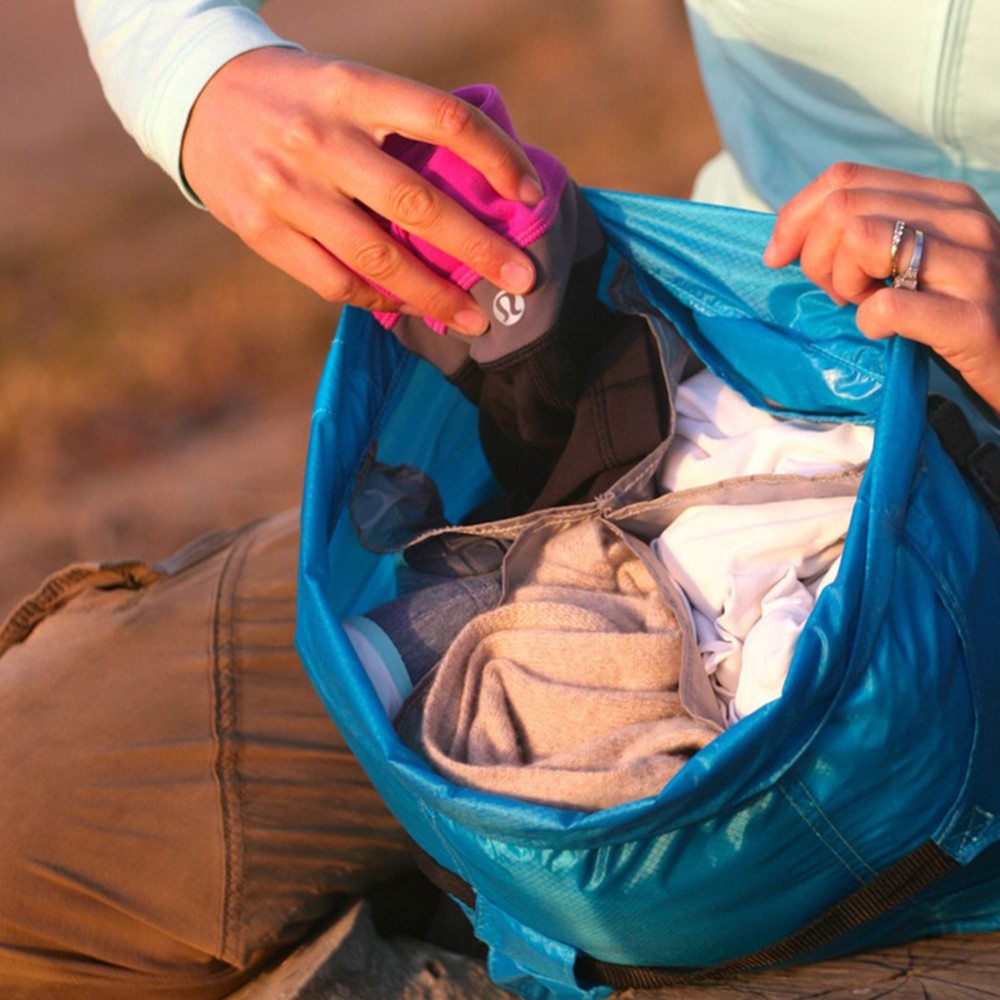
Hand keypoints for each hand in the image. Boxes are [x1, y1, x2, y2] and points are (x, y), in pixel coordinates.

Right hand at [181, 47, 542, 334]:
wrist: (195, 95)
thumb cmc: (300, 98)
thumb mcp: (348, 86)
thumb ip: (401, 128)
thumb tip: (479, 191)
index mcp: (353, 89)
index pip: (444, 119)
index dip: (497, 158)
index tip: (531, 195)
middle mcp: (321, 137)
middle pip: (417, 204)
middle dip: (479, 248)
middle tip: (524, 280)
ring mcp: (288, 189)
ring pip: (377, 257)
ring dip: (434, 296)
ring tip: (474, 320)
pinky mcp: (261, 231)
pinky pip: (335, 282)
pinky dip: (380, 299)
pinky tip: (412, 309)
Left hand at [764, 162, 999, 414]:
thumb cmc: (951, 314)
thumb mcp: (913, 260)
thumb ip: (867, 234)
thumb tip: (789, 239)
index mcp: (943, 199)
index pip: (845, 178)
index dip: (796, 217)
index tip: (778, 257)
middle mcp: (962, 220)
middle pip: (843, 209)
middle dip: (816, 258)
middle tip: (838, 293)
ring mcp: (972, 266)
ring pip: (860, 241)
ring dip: (842, 283)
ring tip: (863, 305)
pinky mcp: (971, 319)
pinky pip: (886, 306)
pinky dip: (868, 322)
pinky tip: (885, 330)